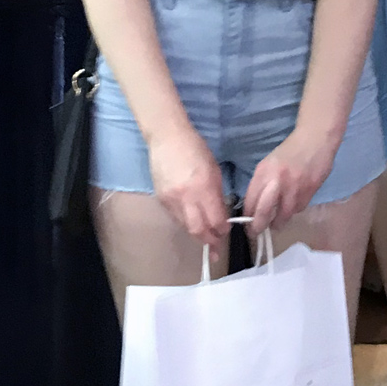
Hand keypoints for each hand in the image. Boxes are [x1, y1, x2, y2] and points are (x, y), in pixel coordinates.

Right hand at [147, 126, 227, 248]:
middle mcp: (186, 198)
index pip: (215, 220)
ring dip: (197, 234)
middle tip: (217, 247)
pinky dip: (186, 222)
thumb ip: (217, 195)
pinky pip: (176, 218)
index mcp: (203, 188)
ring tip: (206, 237)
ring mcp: (170, 200)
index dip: (222, 230)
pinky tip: (192, 220)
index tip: (226, 231)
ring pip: (186, 227)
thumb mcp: (214, 170)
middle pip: (198, 231)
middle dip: (210, 241)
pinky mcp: (160, 200)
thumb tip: (220, 215)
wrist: (167, 138)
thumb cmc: (195, 149)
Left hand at [243, 126, 337, 234]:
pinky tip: (292, 205)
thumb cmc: (289, 152)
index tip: (246, 224)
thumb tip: (254, 207)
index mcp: (264, 172)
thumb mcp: (268, 164)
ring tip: (276, 222)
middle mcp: (277, 181)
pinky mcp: (310, 191)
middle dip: (259, 227)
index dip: (247, 216)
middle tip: (257, 232)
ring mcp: (295, 188)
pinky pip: (299, 209)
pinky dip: (293, 211)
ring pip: (284, 216)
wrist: (315, 140)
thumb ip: (261, 185)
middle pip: (264, 213)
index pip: (251, 201)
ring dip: (279, 222)